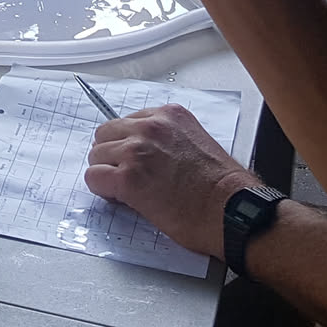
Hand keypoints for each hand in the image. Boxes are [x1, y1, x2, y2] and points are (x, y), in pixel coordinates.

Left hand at [84, 103, 262, 258]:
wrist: (231, 210)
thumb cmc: (221, 187)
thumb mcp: (195, 143)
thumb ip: (168, 139)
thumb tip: (147, 152)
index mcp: (169, 115)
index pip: (127, 122)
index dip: (128, 144)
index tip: (135, 160)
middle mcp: (150, 127)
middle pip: (106, 134)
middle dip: (112, 155)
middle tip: (127, 175)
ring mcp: (137, 151)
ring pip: (96, 155)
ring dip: (107, 172)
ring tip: (128, 189)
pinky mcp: (128, 179)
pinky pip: (94, 178)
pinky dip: (103, 190)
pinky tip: (124, 198)